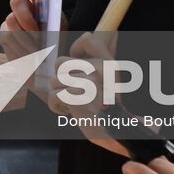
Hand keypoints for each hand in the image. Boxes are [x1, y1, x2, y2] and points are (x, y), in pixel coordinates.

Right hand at [0, 0, 53, 69]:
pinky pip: (7, 37)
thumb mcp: (60, 29)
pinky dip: (20, 49)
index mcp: (39, 1)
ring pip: (11, 22)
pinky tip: (29, 58)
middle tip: (37, 36)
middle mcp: (23, 7)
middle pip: (16, 1)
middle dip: (26, 19)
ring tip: (38, 53)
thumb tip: (46, 14)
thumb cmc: (56, 45)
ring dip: (26, 39)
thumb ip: (53, 17)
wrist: (47, 68)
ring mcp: (11, 20)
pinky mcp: (4, 34)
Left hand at [49, 30, 130, 156]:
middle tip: (75, 91)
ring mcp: (88, 84)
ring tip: (74, 103)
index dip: (76, 49)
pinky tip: (71, 112)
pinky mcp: (76, 99)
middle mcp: (99, 70)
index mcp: (109, 63)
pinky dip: (58, 107)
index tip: (78, 61)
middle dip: (61, 79)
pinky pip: (53, 96)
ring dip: (59, 94)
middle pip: (60, 63)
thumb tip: (81, 40)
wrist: (120, 135)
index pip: (88, 39)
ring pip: (53, 81)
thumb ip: (95, 62)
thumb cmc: (109, 109)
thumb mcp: (108, 80)